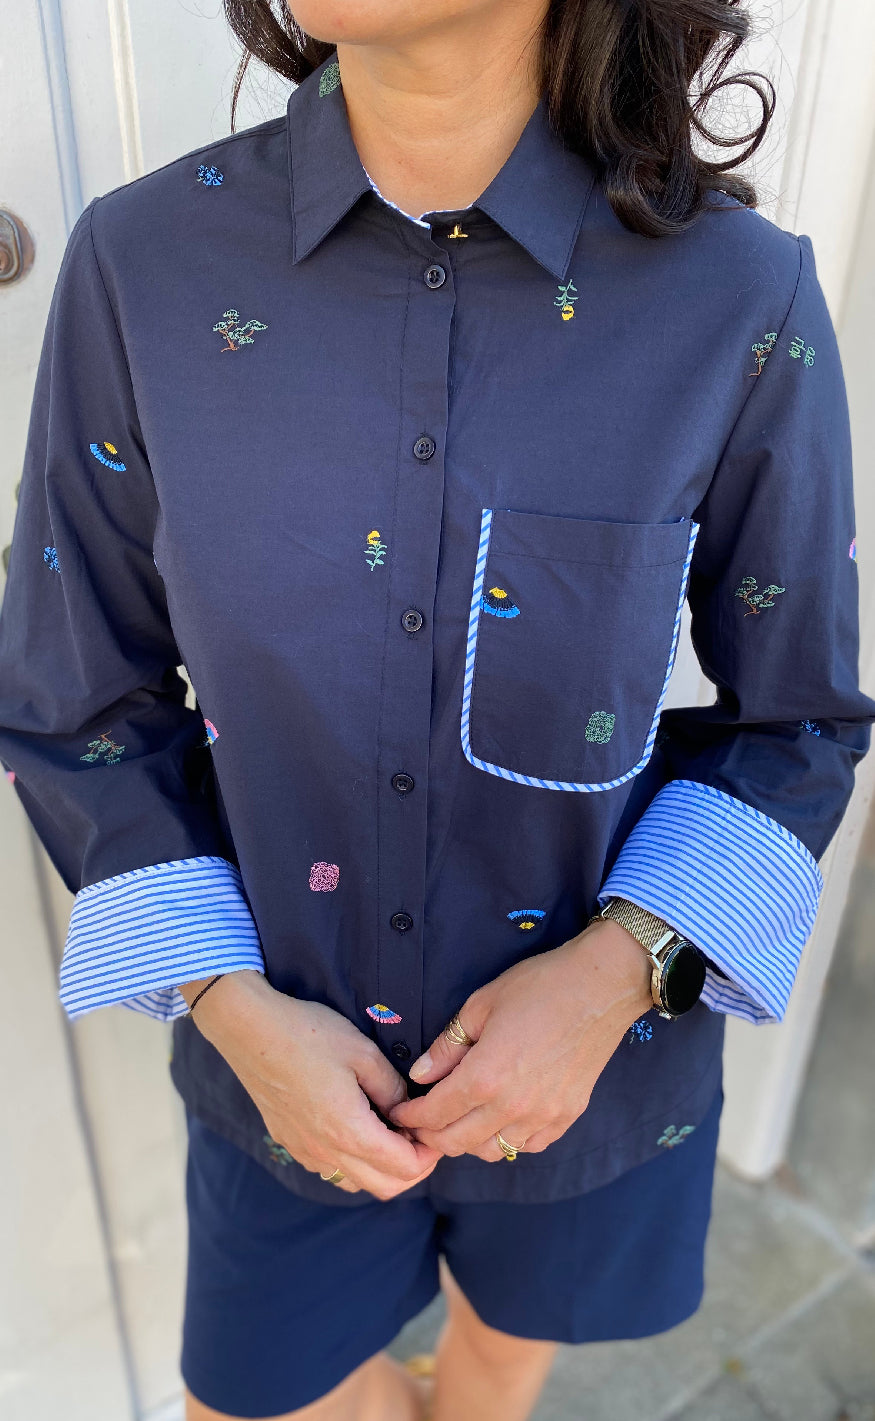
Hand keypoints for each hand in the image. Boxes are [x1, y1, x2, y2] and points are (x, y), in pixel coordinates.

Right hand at [180, 971, 440, 1197]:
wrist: (251, 1031)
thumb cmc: (309, 1035)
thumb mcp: (363, 1053)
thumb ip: (393, 1089)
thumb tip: (408, 1111)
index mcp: (349, 1130)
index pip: (405, 1169)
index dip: (430, 1154)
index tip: (434, 1130)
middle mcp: (326, 1152)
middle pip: (385, 1188)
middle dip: (413, 1169)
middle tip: (420, 1135)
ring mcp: (305, 1152)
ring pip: (357, 1184)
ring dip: (382, 1169)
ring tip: (390, 1132)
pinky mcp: (290, 1144)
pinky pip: (331, 1171)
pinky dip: (354, 1163)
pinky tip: (357, 1128)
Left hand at [387, 920, 652, 1159]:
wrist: (602, 987)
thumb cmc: (539, 986)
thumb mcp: (480, 1005)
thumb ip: (447, 1047)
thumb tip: (420, 1075)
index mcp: (485, 1077)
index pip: (434, 1115)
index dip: (410, 1117)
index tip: (399, 1112)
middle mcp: (512, 1107)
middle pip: (457, 1142)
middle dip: (431, 1134)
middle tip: (421, 1120)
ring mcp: (543, 1117)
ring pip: (492, 1151)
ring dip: (468, 1140)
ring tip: (460, 1118)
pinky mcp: (567, 1117)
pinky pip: (527, 1146)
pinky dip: (507, 1139)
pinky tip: (501, 1118)